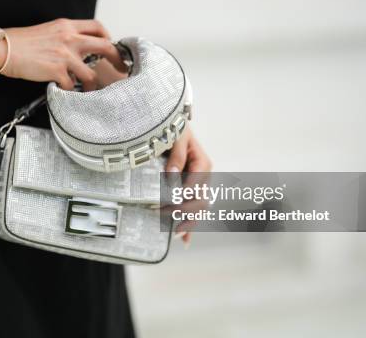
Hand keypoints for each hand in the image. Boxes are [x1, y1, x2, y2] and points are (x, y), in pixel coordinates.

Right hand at [1, 18, 122, 90]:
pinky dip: (70, 91)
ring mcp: (65, 55)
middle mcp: (69, 38)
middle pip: (105, 47)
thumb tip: (79, 48)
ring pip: (91, 74)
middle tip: (121, 69)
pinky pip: (72, 86)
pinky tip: (63, 89)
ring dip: (92, 85)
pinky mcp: (57, 71)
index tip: (112, 47)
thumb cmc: (21, 42)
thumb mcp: (48, 31)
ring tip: (89, 90)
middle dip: (117, 59)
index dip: (109, 37)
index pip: (97, 26)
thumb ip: (66, 36)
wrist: (3, 49)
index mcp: (67, 26)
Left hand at [165, 126, 211, 245]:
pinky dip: (190, 224)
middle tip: (161, 216)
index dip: (180, 198)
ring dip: (188, 222)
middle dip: (182, 212)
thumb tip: (172, 175)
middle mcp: (204, 176)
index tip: (163, 205)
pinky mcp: (192, 189)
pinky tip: (185, 240)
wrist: (175, 126)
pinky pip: (194, 209)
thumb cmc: (175, 129)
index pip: (195, 186)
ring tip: (176, 235)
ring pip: (198, 209)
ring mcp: (199, 184)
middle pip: (199, 201)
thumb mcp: (176, 137)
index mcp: (203, 164)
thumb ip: (176, 156)